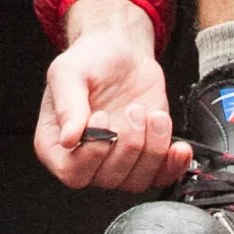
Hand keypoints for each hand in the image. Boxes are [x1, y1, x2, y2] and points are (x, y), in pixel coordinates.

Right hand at [33, 0, 188, 191]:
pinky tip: (178, 147)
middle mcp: (85, 158)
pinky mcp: (145, 157)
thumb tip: (69, 138)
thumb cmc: (90, 59)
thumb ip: (67, 103)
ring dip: (152, 148)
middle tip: (132, 110)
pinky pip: (160, 178)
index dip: (93, 151)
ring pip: (136, 181)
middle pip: (108, 178)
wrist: (122, 52)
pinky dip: (173, 166)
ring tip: (151, 115)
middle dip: (128, 143)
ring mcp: (117, 160)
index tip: (103, 117)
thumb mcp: (69, 71)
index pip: (72, 172)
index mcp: (55, 143)